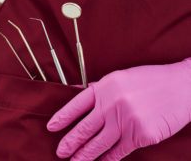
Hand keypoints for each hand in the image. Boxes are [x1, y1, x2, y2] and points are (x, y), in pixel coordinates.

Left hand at [47, 58, 190, 160]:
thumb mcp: (120, 78)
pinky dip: (106, 160)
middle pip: (85, 127)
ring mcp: (126, 120)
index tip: (51, 127)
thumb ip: (98, 89)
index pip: (76, 104)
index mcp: (105, 87)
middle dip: (70, 142)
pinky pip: (118, 152)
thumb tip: (75, 93)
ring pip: (99, 143)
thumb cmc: (149, 81)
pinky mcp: (140, 135)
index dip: (62, 117)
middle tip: (60, 152)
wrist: (181, 87)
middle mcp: (112, 104)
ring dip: (84, 156)